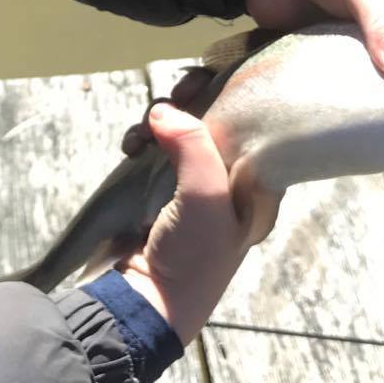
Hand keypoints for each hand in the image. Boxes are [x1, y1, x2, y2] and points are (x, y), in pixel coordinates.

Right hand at [115, 101, 251, 345]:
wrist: (141, 304)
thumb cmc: (191, 258)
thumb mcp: (205, 197)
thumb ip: (193, 145)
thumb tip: (165, 110)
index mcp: (253, 187)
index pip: (248, 123)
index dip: (228, 94)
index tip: (204, 78)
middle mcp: (225, 185)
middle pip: (209, 123)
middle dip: (186, 106)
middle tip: (172, 96)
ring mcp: (187, 189)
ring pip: (176, 134)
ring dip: (156, 124)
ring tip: (141, 135)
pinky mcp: (154, 194)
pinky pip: (150, 152)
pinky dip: (139, 142)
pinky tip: (130, 148)